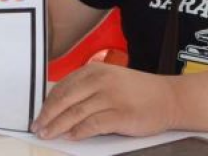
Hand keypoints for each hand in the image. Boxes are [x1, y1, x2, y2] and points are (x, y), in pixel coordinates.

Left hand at [32, 62, 179, 140]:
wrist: (170, 98)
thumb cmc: (138, 91)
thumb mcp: (109, 79)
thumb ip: (87, 88)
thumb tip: (59, 106)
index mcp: (94, 70)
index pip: (62, 87)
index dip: (47, 103)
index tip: (39, 114)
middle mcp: (100, 81)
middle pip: (65, 100)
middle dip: (48, 116)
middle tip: (37, 127)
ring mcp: (111, 97)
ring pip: (75, 113)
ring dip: (58, 126)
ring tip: (48, 134)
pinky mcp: (121, 115)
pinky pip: (93, 124)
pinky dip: (79, 132)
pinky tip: (71, 137)